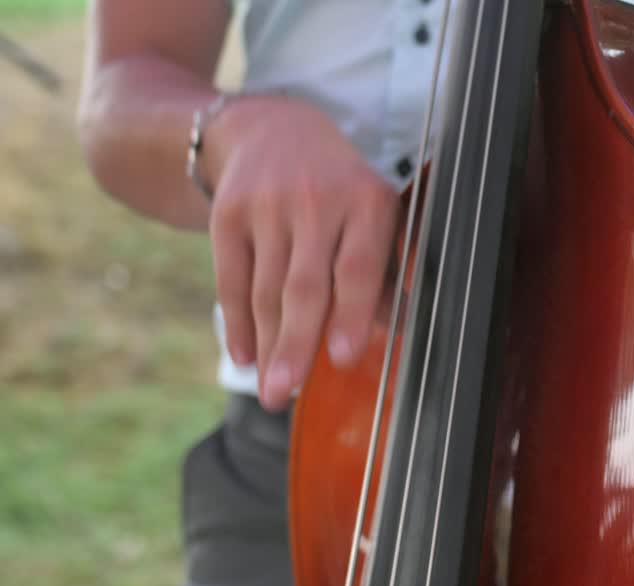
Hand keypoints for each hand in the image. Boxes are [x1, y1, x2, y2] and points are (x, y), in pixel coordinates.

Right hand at [203, 94, 400, 410]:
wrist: (272, 130)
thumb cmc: (341, 190)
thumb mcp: (374, 213)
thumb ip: (383, 271)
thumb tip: (394, 331)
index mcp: (366, 202)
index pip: (357, 266)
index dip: (351, 314)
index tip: (344, 359)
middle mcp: (316, 201)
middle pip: (304, 285)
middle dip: (296, 345)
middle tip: (286, 395)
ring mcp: (266, 206)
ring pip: (265, 289)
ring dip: (268, 346)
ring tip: (272, 392)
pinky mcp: (227, 214)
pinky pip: (229, 279)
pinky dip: (236, 323)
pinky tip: (247, 356)